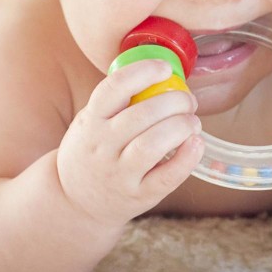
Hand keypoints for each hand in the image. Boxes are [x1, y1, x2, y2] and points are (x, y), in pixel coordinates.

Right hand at [56, 59, 203, 227]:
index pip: (114, 88)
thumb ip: (116, 102)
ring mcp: (119, 174)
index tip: (165, 68)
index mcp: (91, 121)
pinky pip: (167, 177)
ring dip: (181, 127)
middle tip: (187, 100)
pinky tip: (197, 144)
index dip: (143, 72)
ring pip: (153, 145)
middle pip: (141, 115)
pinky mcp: (138, 196)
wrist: (74, 202)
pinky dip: (187, 158)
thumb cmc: (91, 152)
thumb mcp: (90, 122)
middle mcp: (102, 146)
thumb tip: (159, 72)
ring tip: (192, 121)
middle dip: (174, 101)